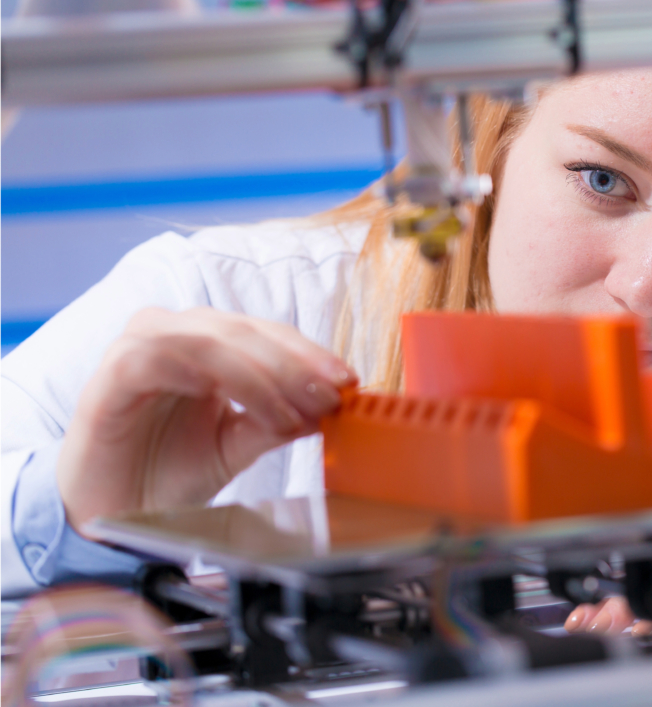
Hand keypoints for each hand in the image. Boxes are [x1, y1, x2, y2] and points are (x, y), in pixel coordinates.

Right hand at [57, 307, 356, 534]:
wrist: (110, 515)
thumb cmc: (167, 471)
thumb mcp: (238, 445)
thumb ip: (280, 421)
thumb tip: (331, 406)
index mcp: (207, 343)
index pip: (269, 334)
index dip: (311, 355)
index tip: (348, 382)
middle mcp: (176, 333)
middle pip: (249, 330)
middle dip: (297, 364)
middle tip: (331, 397)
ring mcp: (142, 345)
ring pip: (217, 340)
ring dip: (267, 376)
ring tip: (297, 415)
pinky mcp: (116, 370)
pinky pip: (171, 358)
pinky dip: (224, 381)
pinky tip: (258, 413)